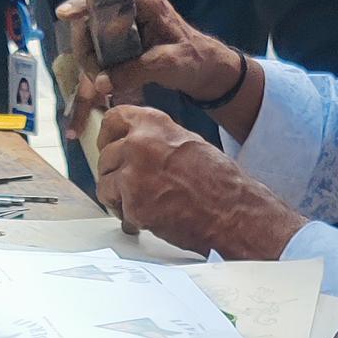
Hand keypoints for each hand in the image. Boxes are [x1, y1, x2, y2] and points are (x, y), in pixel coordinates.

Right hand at [56, 0, 247, 123]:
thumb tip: (100, 84)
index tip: (64, 14)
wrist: (203, 69)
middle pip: (88, 26)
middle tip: (97, 82)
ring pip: (88, 47)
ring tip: (91, 102)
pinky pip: (95, 63)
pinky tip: (77, 122)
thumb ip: (136, 70)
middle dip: (87, 56)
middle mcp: (124, 8)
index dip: (81, 3)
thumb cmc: (193, 58)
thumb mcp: (167, 63)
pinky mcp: (114, 47)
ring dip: (87, 74)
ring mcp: (117, 27)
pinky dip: (89, 87)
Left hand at [96, 106, 302, 259]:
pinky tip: (148, 217)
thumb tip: (133, 145)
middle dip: (113, 173)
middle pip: (104, 156)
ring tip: (139, 203)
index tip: (107, 145)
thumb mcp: (187, 144)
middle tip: (127, 186)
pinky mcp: (133, 204)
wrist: (232, 213)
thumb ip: (156, 140)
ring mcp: (133, 175)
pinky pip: (117, 209)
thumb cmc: (219, 182)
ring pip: (104, 184)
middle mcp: (139, 144)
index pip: (113, 120)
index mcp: (154, 124)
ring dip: (117, 196)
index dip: (108, 136)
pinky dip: (129, 217)